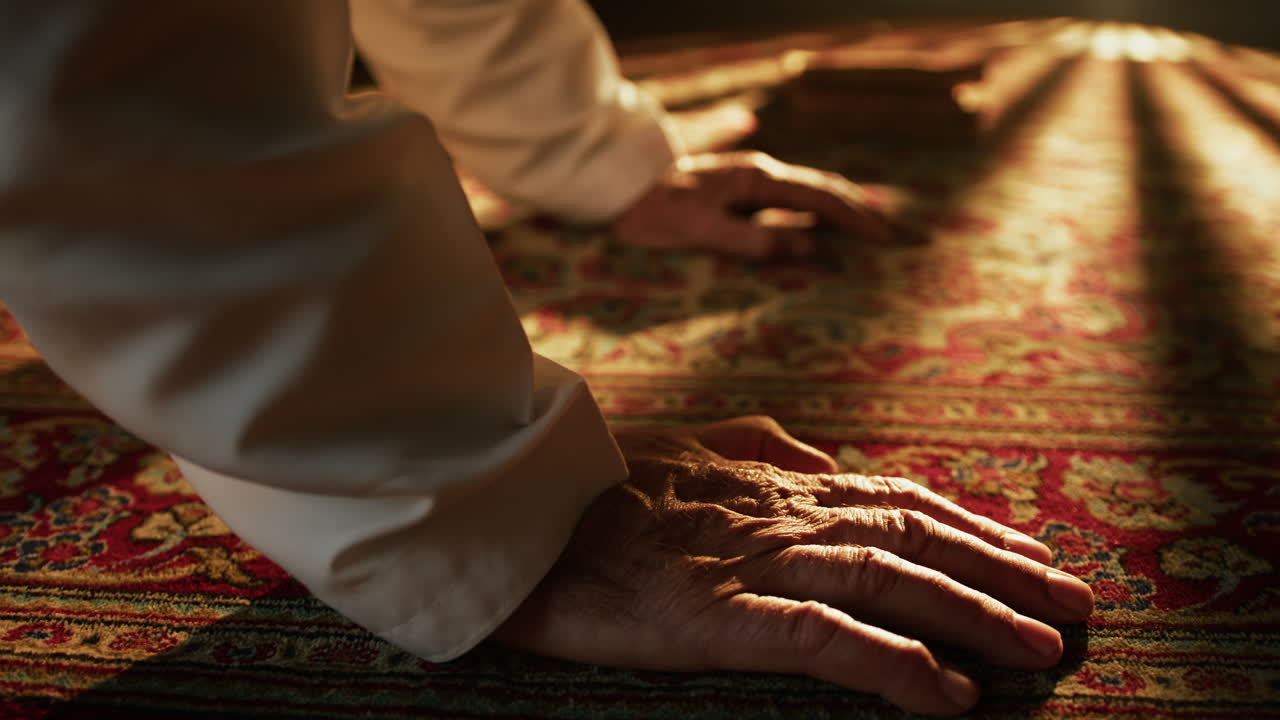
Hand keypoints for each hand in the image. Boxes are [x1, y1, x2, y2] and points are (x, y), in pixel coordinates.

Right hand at [495, 416, 1093, 715]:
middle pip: (915, 536)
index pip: (898, 499)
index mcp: (777, 481)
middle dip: (1003, 568)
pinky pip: (825, 639)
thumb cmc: (600, 490)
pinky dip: (894, 665)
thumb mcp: (689, 449)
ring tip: (1044, 647)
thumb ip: (759, 446)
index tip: (1033, 551)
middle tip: (1076, 602)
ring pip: (889, 580)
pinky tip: (948, 694)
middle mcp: (782, 513)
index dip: (973, 525)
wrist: (521, 515)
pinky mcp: (719, 614)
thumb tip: (822, 457)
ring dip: (974, 613)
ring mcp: (753, 561)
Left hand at [612, 152, 895, 258]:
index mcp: (757, 181)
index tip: (885, 238)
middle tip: (891, 235)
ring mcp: (749, 182)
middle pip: (822, 191)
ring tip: (867, 229)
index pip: (820, 199)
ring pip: (807, 193)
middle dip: (858, 211)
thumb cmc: (657, 212)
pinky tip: (819, 227)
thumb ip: (756, 241)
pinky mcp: (737, 192)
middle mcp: (759, 175)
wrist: (620, 186)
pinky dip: (813, 213)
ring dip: (839, 210)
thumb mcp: (705, 231)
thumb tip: (810, 248)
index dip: (855, 219)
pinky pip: (788, 202)